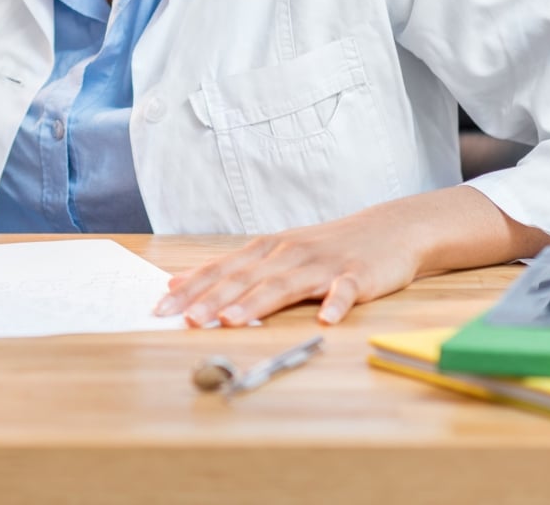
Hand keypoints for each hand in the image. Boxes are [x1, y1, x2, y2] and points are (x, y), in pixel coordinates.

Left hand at [156, 210, 428, 327]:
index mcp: (266, 250)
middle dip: (213, 299)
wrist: (388, 229)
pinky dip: (336, 303)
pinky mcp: (357, 275)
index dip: (191, 288)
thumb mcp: (275, 253)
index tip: (161, 307)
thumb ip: (232, 270)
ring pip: (285, 284)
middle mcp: (288, 254)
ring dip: (258, 302)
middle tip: (187, 319)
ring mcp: (323, 264)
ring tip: (233, 320)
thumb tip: (179, 282)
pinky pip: (345, 291)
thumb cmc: (326, 247)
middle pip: (246, 278)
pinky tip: (327, 320)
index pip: (221, 270)